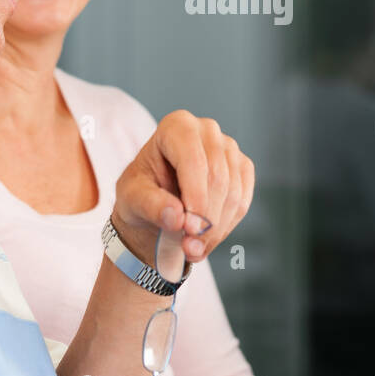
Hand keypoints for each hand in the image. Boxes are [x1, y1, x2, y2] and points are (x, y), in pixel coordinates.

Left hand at [112, 110, 253, 267]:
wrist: (156, 203)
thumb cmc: (140, 194)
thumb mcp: (132, 199)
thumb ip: (151, 206)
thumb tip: (177, 218)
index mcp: (176, 126)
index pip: (194, 161)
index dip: (195, 197)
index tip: (189, 229)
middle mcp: (207, 130)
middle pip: (217, 178)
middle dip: (205, 219)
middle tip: (189, 248)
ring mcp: (229, 148)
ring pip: (233, 193)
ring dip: (215, 229)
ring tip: (192, 249)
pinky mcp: (242, 168)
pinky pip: (243, 201)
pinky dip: (226, 226)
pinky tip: (206, 239)